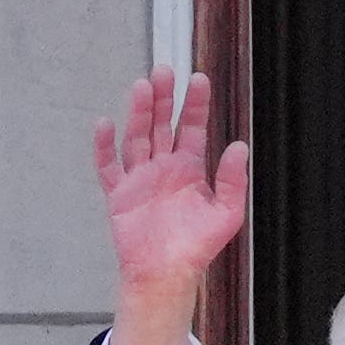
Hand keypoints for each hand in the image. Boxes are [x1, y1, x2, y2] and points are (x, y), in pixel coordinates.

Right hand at [93, 66, 249, 344]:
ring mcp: (140, 179)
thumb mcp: (227, 214)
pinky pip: (108, 166)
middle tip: (164, 70)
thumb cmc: (195, 248)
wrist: (165, 274)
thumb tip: (239, 146)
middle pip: (162, 124)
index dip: (195, 104)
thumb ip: (233, 180)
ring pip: (137, 137)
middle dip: (164, 98)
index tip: (197, 80)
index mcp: (189, 169)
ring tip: (142, 87)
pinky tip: (105, 125)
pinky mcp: (119, 194)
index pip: (192, 127)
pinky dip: (104, 147)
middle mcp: (163, 168)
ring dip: (139, 113)